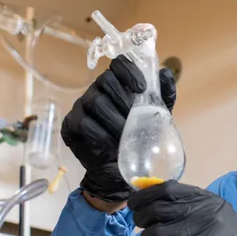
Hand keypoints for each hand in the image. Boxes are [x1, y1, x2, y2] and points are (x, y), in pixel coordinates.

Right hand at [61, 55, 175, 203]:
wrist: (118, 171)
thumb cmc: (135, 140)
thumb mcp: (155, 118)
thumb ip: (162, 96)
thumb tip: (165, 73)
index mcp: (115, 84)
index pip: (117, 64)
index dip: (128, 71)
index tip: (141, 88)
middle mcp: (96, 91)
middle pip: (105, 81)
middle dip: (124, 99)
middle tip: (135, 118)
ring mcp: (81, 107)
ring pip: (97, 102)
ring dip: (115, 120)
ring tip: (126, 135)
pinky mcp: (71, 125)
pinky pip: (84, 123)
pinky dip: (101, 134)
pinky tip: (111, 144)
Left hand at [129, 181, 236, 235]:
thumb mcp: (218, 216)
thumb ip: (190, 208)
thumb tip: (152, 201)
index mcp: (207, 200)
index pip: (166, 189)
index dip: (145, 196)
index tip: (134, 202)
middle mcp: (204, 213)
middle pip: (156, 210)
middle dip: (140, 218)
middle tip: (139, 225)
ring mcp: (200, 235)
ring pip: (155, 233)